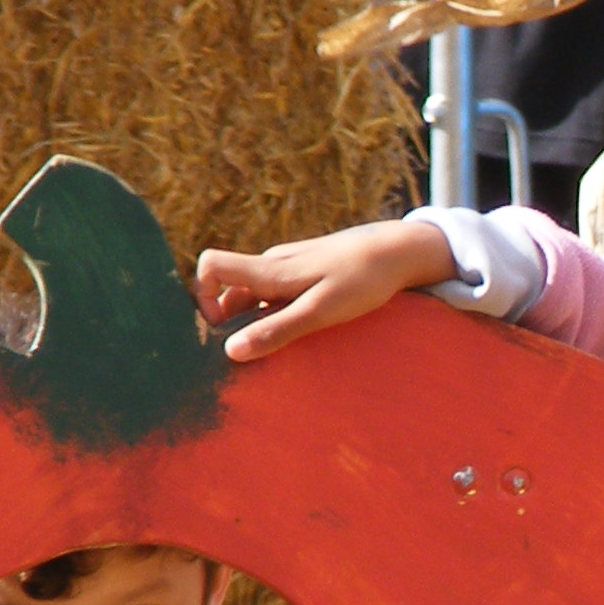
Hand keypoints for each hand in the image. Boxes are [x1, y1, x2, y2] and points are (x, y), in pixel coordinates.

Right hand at [193, 218, 458, 360]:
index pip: (211, 266)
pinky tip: (299, 333)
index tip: (219, 331)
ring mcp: (289, 267)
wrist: (400, 251)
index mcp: (269, 269)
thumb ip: (277, 330)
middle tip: (249, 353)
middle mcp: (273, 264)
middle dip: (228, 320)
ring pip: (254, 294)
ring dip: (255, 320)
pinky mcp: (306, 273)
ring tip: (276, 350)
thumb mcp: (320, 311)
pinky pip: (276, 294)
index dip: (203, 296)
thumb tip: (231, 351)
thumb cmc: (362, 280)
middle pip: (229, 288)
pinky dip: (276, 314)